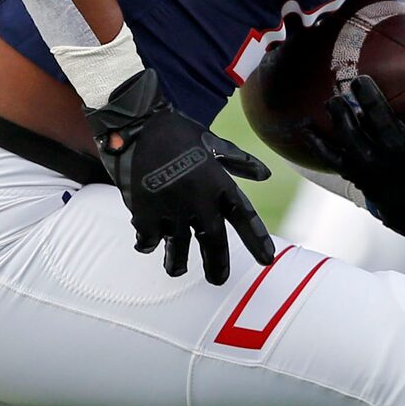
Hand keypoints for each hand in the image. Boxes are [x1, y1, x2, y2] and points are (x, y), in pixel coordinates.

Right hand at [86, 68, 276, 285]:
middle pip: (214, 242)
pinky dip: (148, 244)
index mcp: (218, 183)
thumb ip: (239, 162)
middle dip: (217, 265)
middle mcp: (199, 200)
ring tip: (176, 270)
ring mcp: (172, 208)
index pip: (244, 217)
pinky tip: (147, 245)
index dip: (257, 240)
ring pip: (178, 248)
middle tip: (217, 280)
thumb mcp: (213, 143)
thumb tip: (265, 175)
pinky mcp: (146, 211)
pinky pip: (149, 239)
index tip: (267, 261)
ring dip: (178, 263)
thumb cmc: (178, 132)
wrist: (137, 124)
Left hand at [299, 69, 404, 238]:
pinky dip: (317, 142)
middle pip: (384, 126)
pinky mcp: (359, 176)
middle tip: (360, 79)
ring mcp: (378, 169)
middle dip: (370, 101)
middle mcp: (404, 158)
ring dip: (341, 118)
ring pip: (355, 140)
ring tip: (333, 100)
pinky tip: (304, 124)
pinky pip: (334, 157)